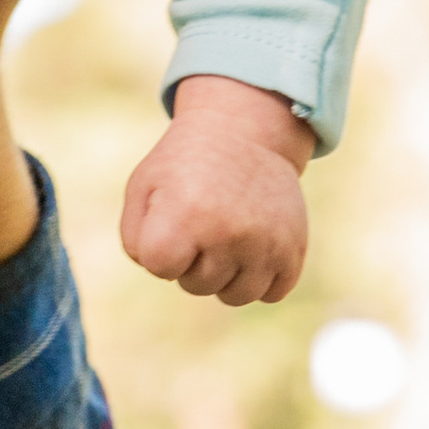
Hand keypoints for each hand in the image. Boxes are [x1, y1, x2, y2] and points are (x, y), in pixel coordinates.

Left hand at [120, 77, 312, 307]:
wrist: (245, 132)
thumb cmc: (185, 165)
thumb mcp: (143, 188)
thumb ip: (135, 240)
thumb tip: (164, 273)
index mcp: (186, 215)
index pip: (161, 268)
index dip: (160, 249)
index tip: (171, 221)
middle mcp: (229, 233)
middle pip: (197, 286)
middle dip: (193, 261)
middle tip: (203, 220)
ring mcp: (265, 244)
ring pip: (236, 297)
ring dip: (226, 275)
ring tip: (226, 236)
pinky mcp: (293, 249)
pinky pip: (272, 293)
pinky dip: (261, 277)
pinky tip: (254, 246)